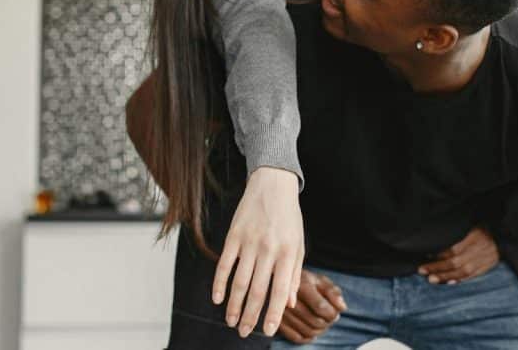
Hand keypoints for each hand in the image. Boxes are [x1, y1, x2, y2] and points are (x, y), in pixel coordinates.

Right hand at [212, 167, 304, 337]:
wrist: (273, 184)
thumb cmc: (289, 218)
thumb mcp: (299, 244)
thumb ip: (294, 274)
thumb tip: (290, 303)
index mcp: (288, 253)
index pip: (280, 291)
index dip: (274, 314)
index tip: (269, 331)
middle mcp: (269, 250)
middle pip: (257, 291)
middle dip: (250, 316)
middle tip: (244, 333)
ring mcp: (249, 242)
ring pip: (239, 282)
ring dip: (234, 305)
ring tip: (231, 322)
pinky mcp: (234, 235)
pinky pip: (224, 264)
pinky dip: (219, 283)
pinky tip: (217, 299)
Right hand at [278, 269, 347, 343]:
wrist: (279, 283)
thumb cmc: (305, 282)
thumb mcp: (319, 280)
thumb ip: (333, 292)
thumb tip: (342, 308)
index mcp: (301, 285)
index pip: (320, 306)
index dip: (332, 313)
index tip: (336, 313)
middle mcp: (288, 300)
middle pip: (315, 321)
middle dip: (327, 323)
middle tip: (330, 319)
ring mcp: (281, 313)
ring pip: (307, 331)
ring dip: (320, 331)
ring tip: (323, 324)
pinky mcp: (278, 323)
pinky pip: (296, 338)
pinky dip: (307, 338)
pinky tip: (312, 332)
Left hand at [417, 226, 499, 283]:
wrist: (505, 237)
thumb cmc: (484, 228)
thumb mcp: (472, 225)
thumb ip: (457, 231)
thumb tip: (438, 237)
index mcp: (474, 237)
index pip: (454, 248)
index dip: (439, 253)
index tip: (425, 255)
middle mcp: (477, 251)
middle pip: (454, 262)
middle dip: (437, 267)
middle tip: (422, 270)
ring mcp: (482, 261)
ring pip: (461, 272)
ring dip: (445, 277)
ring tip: (431, 279)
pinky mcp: (485, 268)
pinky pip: (471, 276)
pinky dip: (459, 280)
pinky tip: (448, 283)